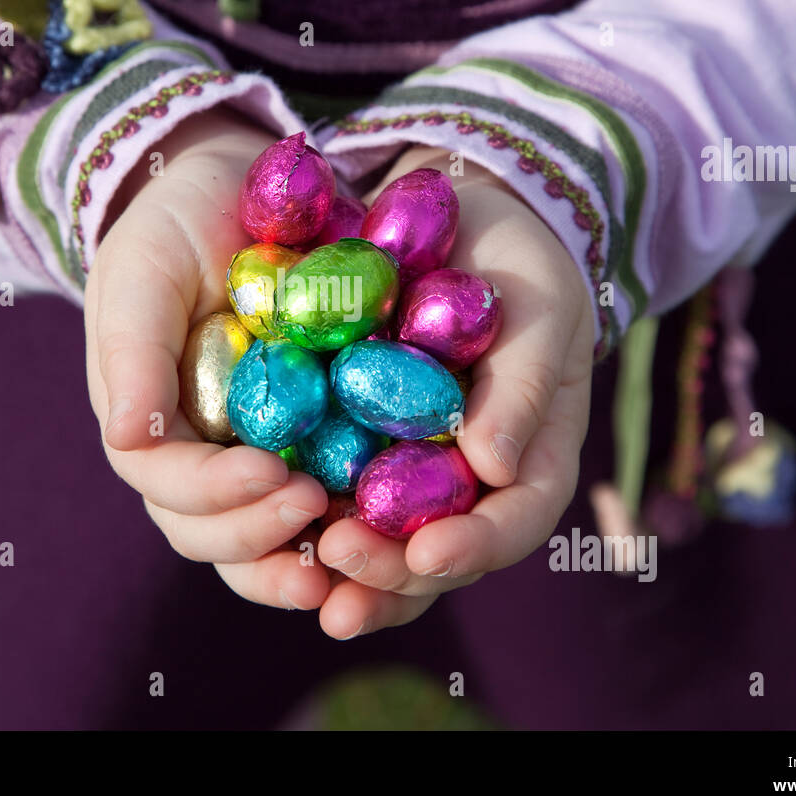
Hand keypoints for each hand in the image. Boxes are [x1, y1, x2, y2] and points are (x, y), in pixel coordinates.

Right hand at [84, 109, 331, 611]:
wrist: (240, 189)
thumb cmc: (175, 223)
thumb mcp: (143, 268)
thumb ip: (131, 349)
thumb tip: (128, 441)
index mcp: (146, 419)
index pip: (165, 483)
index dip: (214, 492)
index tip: (272, 472)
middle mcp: (196, 452)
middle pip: (209, 530)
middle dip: (259, 535)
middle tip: (317, 509)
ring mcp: (250, 453)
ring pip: (260, 539)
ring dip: (299, 560)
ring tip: (350, 557)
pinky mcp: (309, 441)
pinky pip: (321, 501)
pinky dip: (344, 531)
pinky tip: (385, 534)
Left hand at [315, 146, 595, 638]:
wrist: (458, 224)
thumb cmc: (519, 270)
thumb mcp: (539, 313)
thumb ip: (522, 387)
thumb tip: (494, 468)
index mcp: (526, 463)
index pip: (511, 524)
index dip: (474, 548)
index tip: (428, 553)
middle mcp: (463, 484)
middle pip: (433, 555)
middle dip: (389, 571)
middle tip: (342, 556)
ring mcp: (403, 469)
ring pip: (377, 541)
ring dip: (338, 566)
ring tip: (301, 570)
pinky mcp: (348, 443)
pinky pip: (324, 488)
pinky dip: (294, 513)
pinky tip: (256, 519)